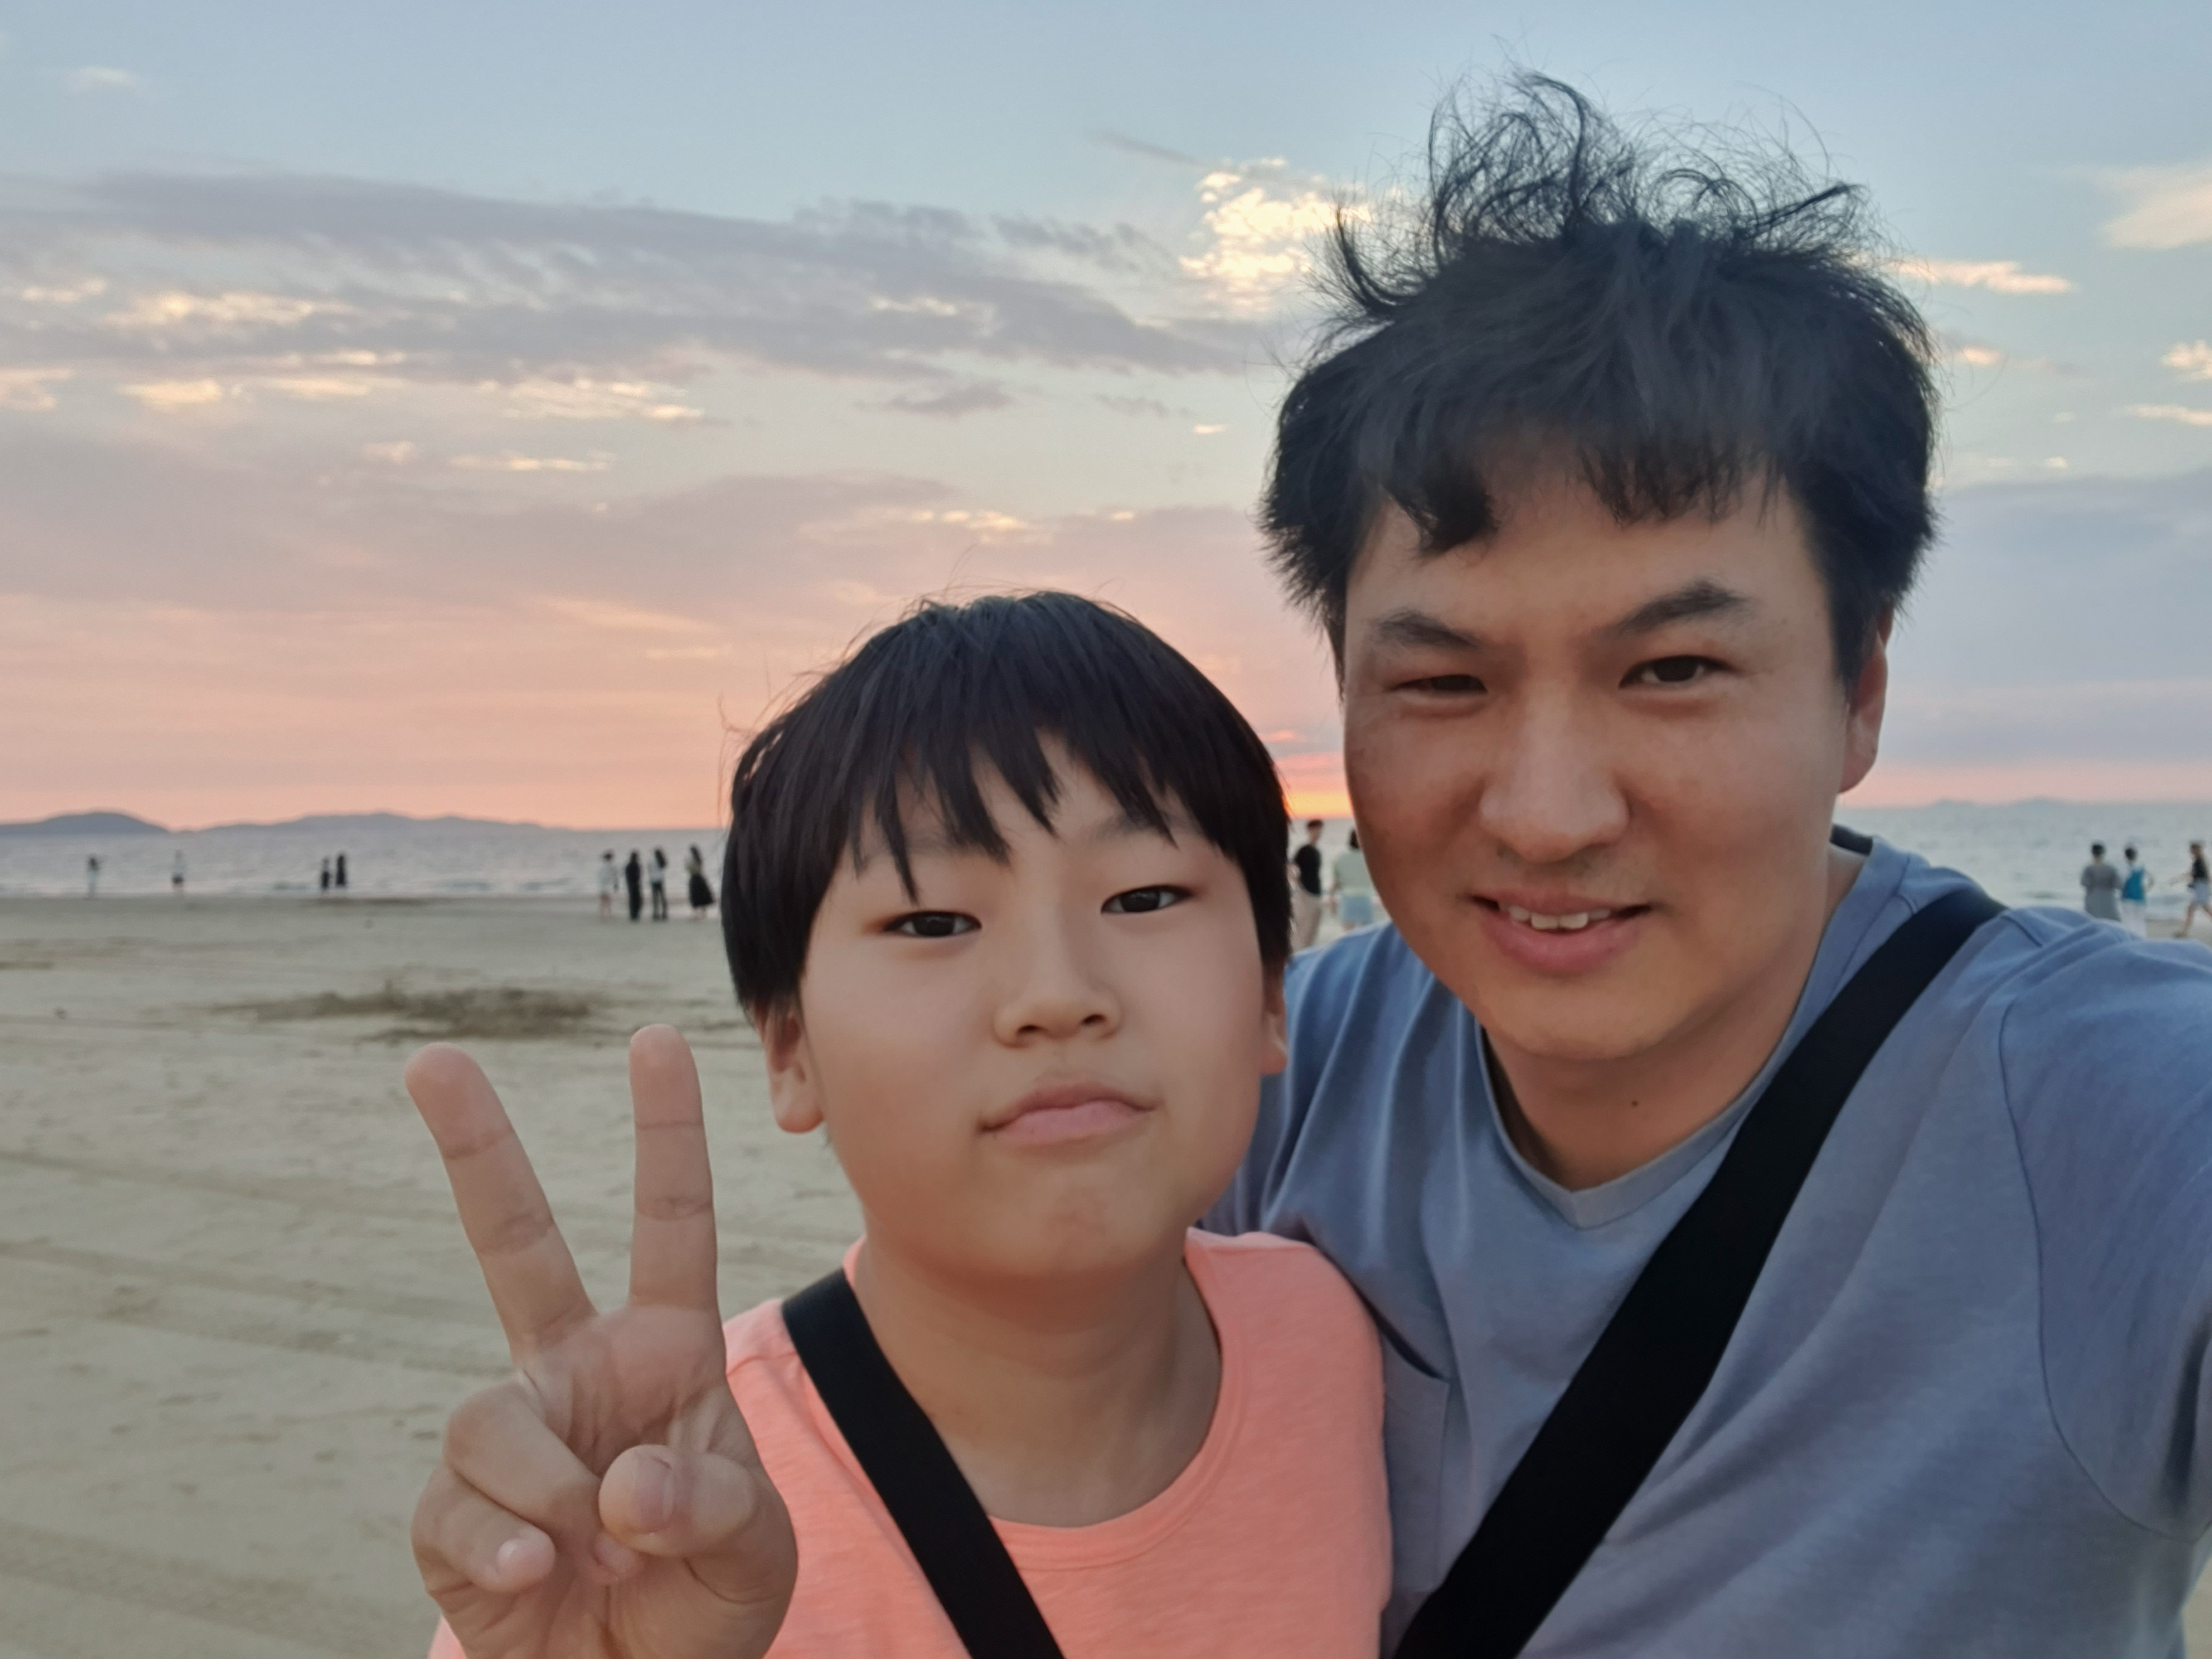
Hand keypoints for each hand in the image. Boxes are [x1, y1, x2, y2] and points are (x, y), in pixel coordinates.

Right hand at [405, 1027, 796, 1658]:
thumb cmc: (704, 1601)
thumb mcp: (752, 1550)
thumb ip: (710, 1505)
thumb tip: (621, 1484)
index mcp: (663, 1353)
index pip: (669, 1226)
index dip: (666, 1134)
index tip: (658, 1039)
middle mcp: (575, 1373)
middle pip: (515, 1243)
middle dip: (476, 1148)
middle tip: (432, 1057)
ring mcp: (510, 1438)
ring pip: (489, 1416)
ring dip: (552, 1494)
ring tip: (594, 1555)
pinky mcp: (451, 1512)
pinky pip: (458, 1507)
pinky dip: (505, 1546)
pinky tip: (539, 1575)